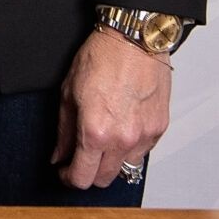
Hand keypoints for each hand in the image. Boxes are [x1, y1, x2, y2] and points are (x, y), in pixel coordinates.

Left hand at [54, 26, 171, 190]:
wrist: (135, 38)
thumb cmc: (102, 57)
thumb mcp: (68, 92)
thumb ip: (63, 130)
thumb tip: (59, 154)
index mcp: (95, 131)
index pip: (82, 177)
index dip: (68, 178)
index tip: (64, 171)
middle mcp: (122, 139)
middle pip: (104, 180)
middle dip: (89, 173)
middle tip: (80, 158)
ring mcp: (144, 135)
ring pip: (125, 168)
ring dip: (111, 161)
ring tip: (103, 140)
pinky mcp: (159, 128)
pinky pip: (143, 151)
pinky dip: (130, 148)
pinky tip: (121, 129)